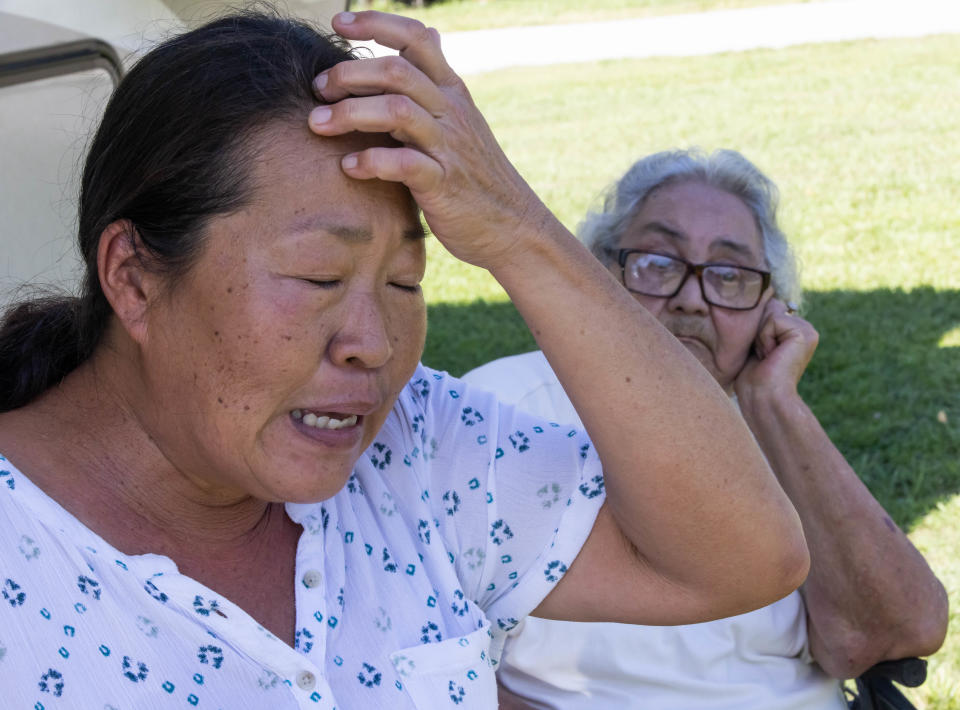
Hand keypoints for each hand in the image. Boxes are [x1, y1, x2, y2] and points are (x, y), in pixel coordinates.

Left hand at [308, 11, 553, 269]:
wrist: (512, 226)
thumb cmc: (474, 175)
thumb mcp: (460, 119)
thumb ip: (436, 83)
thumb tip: (429, 36)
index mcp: (451, 92)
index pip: (416, 39)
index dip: (376, 23)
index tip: (338, 21)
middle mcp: (451, 112)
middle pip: (396, 71)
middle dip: (349, 74)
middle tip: (318, 88)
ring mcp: (449, 147)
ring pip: (397, 111)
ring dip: (350, 113)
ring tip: (318, 124)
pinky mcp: (444, 184)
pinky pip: (405, 164)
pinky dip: (371, 161)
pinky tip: (349, 166)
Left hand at [734, 299, 818, 401]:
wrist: (762, 397)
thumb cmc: (754, 378)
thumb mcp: (756, 343)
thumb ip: (764, 321)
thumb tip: (771, 299)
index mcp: (794, 331)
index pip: (768, 308)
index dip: (755, 329)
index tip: (760, 353)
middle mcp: (804, 329)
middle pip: (768, 307)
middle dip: (757, 331)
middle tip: (763, 356)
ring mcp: (807, 330)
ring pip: (770, 313)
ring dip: (760, 336)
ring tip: (767, 357)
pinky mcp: (805, 333)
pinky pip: (772, 321)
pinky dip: (764, 339)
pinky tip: (771, 356)